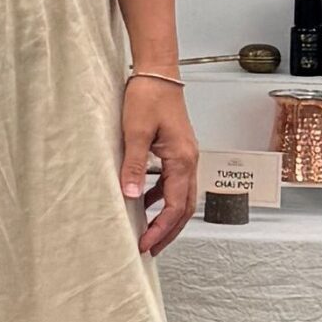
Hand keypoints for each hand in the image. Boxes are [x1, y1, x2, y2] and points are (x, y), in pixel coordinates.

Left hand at [121, 75, 196, 256]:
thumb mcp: (135, 132)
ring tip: (149, 232)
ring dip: (166, 217)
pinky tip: (146, 200)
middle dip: (168, 231)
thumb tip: (131, 196)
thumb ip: (135, 166)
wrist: (158, 72)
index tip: (144, 244)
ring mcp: (186, 155)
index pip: (174, 207)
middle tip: (151, 249)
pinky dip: (162, 197)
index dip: (160, 229)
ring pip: (181, 196)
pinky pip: (174, 182)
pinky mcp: (177, 149)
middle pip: (184, 208)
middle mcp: (189, 161)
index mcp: (182, 160)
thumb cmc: (148, 96)